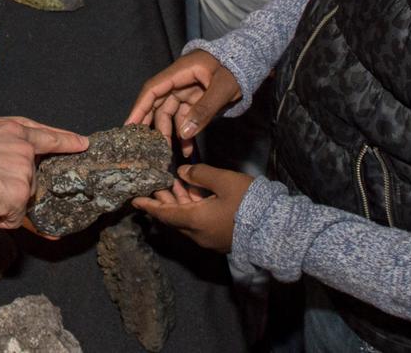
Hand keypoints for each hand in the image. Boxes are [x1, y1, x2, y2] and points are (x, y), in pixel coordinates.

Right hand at [0, 120, 86, 229]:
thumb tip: (7, 178)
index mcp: (12, 130)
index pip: (47, 136)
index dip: (66, 141)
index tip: (83, 144)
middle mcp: (23, 149)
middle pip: (29, 183)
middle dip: (8, 192)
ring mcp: (24, 172)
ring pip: (20, 203)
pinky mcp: (18, 195)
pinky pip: (11, 220)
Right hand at [125, 49, 240, 156]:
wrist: (252, 60)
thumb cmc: (238, 68)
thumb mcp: (224, 87)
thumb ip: (204, 110)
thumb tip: (183, 134)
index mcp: (181, 71)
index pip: (153, 89)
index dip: (139, 107)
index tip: (129, 126)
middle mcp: (179, 80)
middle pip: (158, 103)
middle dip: (151, 124)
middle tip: (144, 146)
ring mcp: (187, 90)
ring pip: (171, 113)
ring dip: (171, 133)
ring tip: (171, 153)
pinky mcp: (196, 99)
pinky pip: (185, 117)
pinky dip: (185, 132)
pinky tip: (188, 149)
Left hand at [132, 163, 253, 252]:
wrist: (276, 228)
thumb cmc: (248, 203)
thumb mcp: (224, 181)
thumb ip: (200, 175)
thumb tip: (182, 172)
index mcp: (195, 221)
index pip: (164, 214)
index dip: (149, 205)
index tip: (134, 200)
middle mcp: (198, 233)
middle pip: (173, 217)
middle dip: (163, 200)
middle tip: (153, 184)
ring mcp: (209, 238)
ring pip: (187, 218)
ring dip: (179, 201)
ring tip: (172, 182)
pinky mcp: (220, 237)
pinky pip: (198, 222)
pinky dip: (191, 207)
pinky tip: (193, 191)